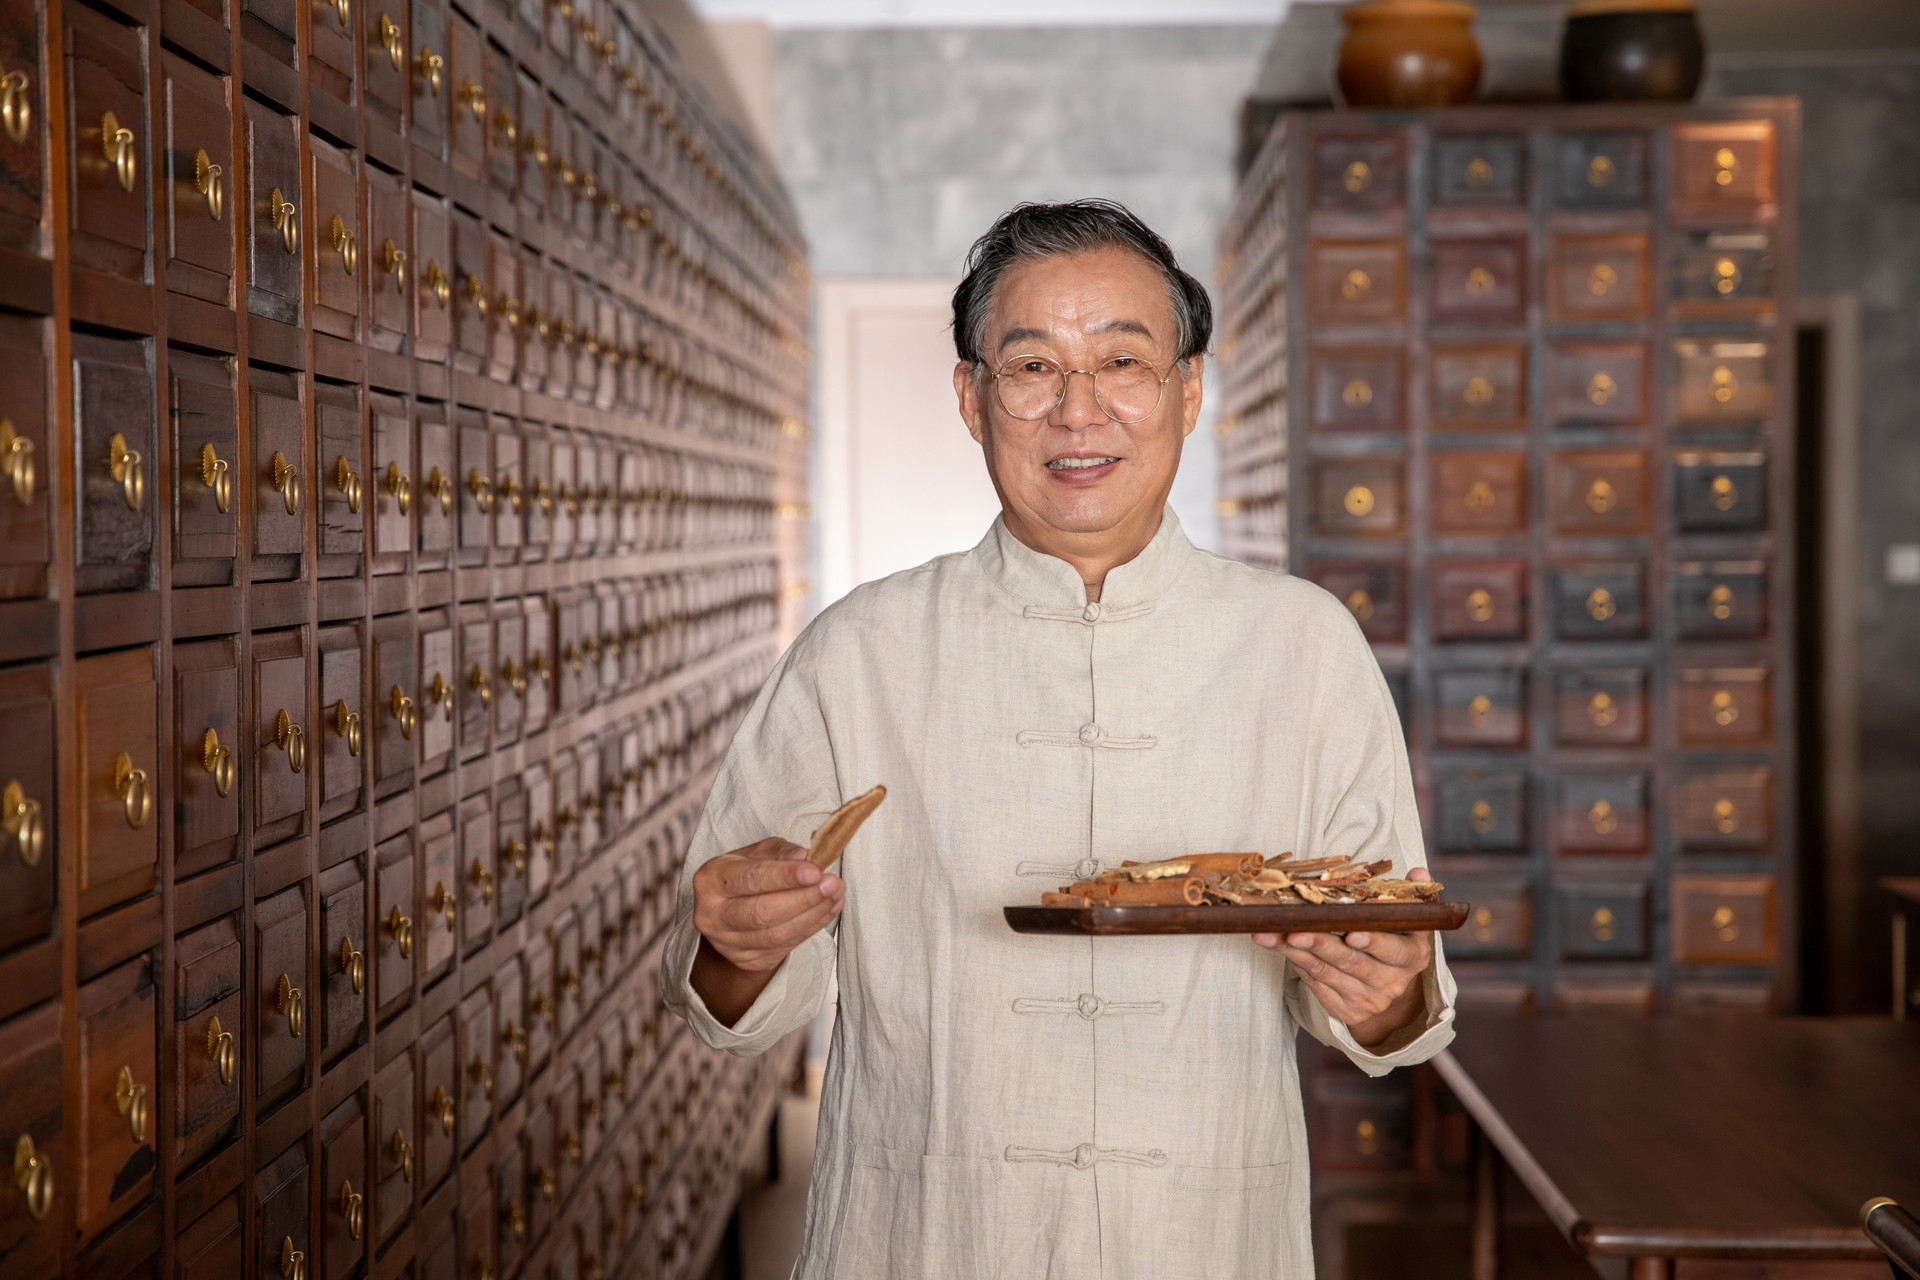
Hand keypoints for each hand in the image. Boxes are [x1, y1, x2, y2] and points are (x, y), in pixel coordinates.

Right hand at [690, 837, 843, 1025]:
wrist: (728, 911)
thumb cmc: (745, 875)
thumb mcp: (758, 853)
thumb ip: (781, 852)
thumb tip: (806, 858)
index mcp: (711, 879)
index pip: (749, 878)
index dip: (784, 876)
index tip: (816, 871)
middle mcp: (711, 914)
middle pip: (761, 912)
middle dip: (803, 899)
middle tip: (833, 885)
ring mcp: (726, 942)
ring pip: (775, 934)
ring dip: (812, 915)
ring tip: (836, 896)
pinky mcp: (745, 960)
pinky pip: (784, 947)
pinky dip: (810, 928)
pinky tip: (827, 911)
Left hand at [1253, 867, 1434, 1048]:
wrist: (1389, 985)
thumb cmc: (1395, 940)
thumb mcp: (1410, 920)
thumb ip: (1412, 896)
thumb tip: (1418, 875)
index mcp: (1412, 957)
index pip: (1393, 951)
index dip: (1373, 943)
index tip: (1352, 933)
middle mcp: (1392, 983)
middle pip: (1351, 962)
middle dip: (1319, 944)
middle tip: (1293, 930)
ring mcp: (1368, 1000)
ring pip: (1326, 973)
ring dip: (1294, 952)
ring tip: (1268, 933)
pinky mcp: (1345, 1011)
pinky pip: (1315, 984)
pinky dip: (1294, 963)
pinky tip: (1275, 945)